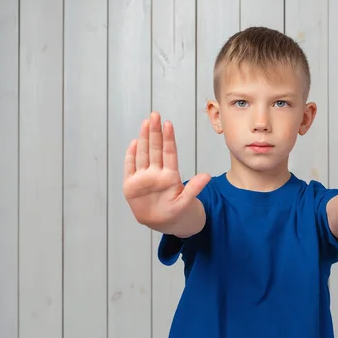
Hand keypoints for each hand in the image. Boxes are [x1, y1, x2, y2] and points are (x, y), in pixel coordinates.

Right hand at [123, 112, 209, 230]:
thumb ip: (194, 189)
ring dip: (143, 139)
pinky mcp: (131, 185)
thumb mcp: (186, 202)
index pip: (169, 153)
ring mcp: (143, 178)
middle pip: (155, 149)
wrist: (161, 223)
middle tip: (155, 115)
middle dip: (154, 132)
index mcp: (170, 176)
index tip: (168, 124)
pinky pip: (130, 167)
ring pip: (143, 154)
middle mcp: (156, 173)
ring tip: (146, 123)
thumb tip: (207, 176)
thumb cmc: (176, 211)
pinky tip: (134, 142)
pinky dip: (131, 155)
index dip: (168, 139)